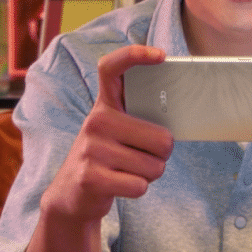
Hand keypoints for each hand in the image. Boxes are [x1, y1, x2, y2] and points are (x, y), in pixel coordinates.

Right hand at [41, 44, 173, 222]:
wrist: (70, 196)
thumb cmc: (108, 159)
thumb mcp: (117, 132)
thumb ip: (140, 120)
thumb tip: (180, 119)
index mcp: (106, 105)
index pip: (112, 68)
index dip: (135, 55)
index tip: (161, 56)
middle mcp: (96, 121)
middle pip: (163, 139)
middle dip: (162, 155)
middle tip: (142, 156)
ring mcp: (92, 148)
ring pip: (154, 166)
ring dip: (149, 174)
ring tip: (127, 171)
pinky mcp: (90, 177)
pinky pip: (140, 185)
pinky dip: (138, 189)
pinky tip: (119, 185)